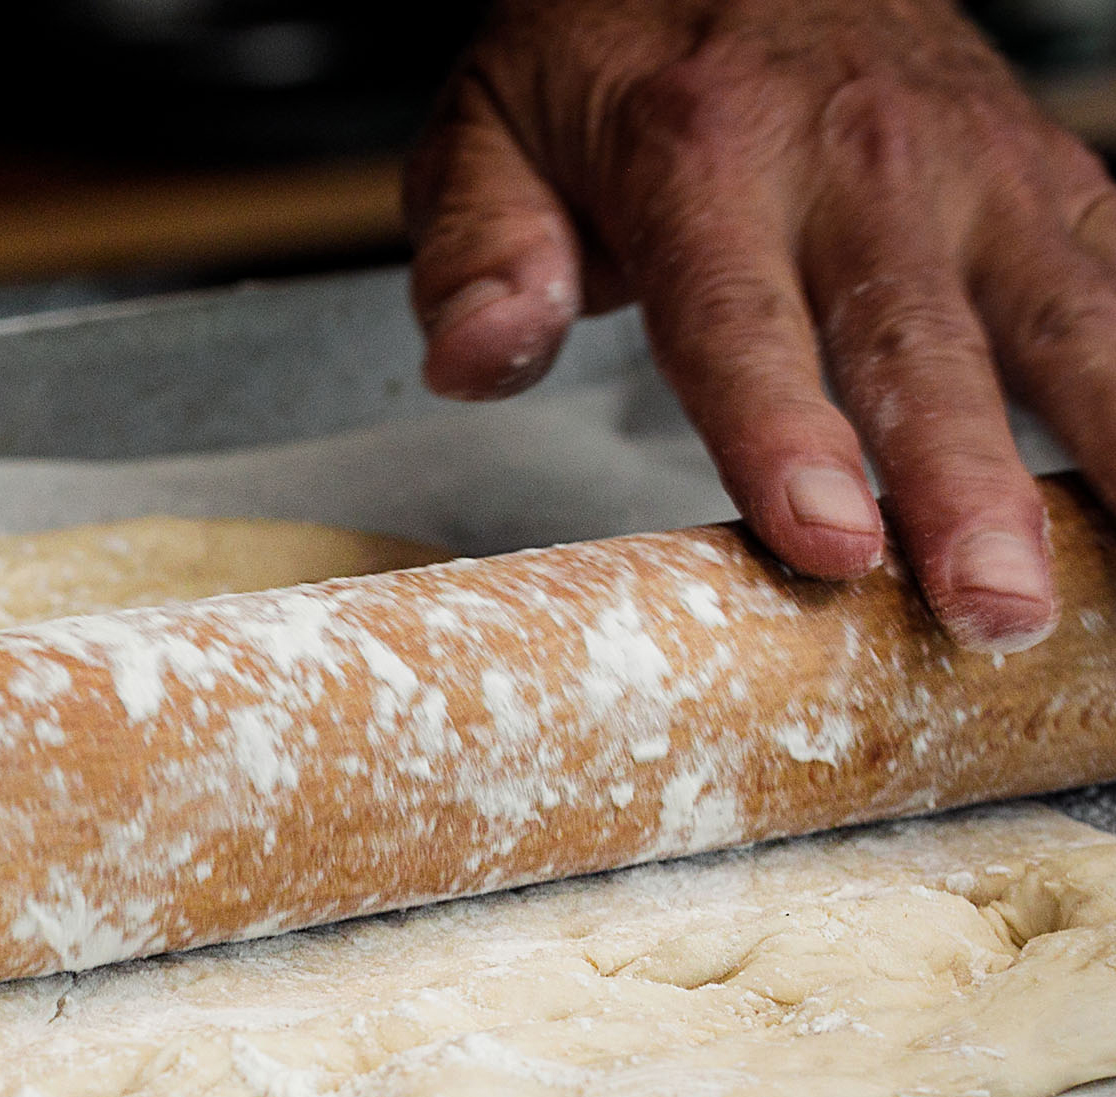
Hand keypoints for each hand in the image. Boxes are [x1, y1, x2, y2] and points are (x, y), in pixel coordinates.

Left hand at [406, 0, 1113, 652]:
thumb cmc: (605, 57)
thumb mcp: (486, 130)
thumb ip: (476, 251)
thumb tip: (480, 356)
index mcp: (702, 158)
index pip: (742, 324)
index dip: (787, 440)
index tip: (829, 542)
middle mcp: (856, 160)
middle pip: (917, 344)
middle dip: (964, 486)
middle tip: (995, 606)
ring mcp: (970, 165)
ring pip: (1059, 313)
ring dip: (1103, 444)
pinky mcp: (1042, 173)